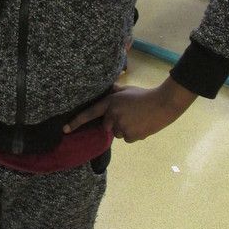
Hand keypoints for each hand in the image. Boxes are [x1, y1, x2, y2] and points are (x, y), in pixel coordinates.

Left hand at [63, 77, 196, 142]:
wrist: (163, 104)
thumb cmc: (144, 94)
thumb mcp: (126, 89)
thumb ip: (114, 92)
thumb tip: (106, 90)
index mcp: (110, 103)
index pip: (89, 113)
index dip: (76, 122)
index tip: (65, 129)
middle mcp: (113, 116)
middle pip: (107, 126)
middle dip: (114, 123)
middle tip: (128, 115)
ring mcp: (122, 127)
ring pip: (118, 133)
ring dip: (124, 129)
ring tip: (137, 119)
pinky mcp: (131, 136)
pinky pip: (128, 139)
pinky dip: (133, 134)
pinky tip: (141, 125)